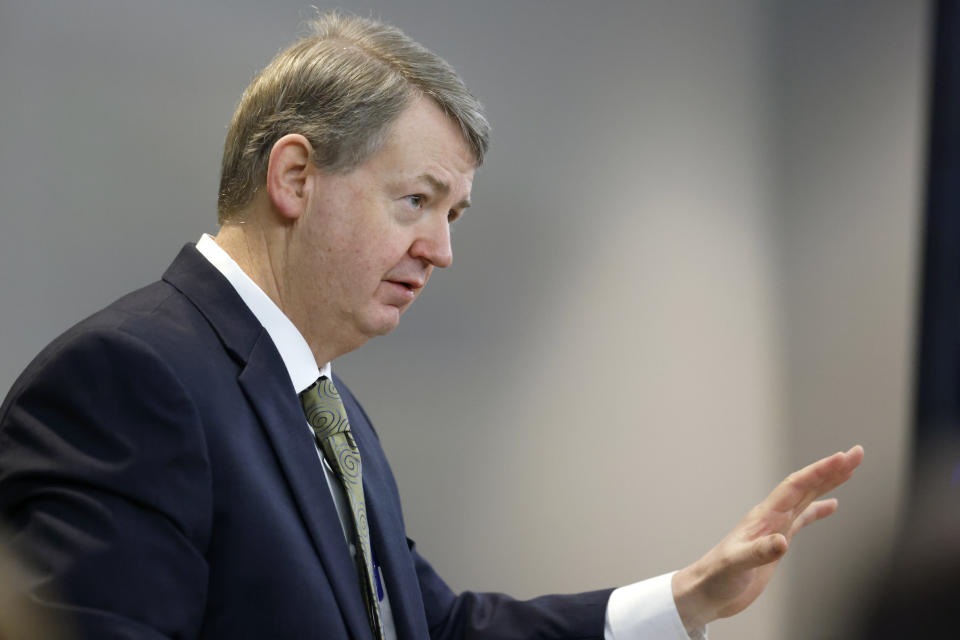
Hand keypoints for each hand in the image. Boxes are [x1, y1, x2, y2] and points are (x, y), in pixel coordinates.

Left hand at [671, 445, 863, 632]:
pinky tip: (832, 505)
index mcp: (763, 517)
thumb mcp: (737, 564)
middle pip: (805, 486)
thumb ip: (759, 552)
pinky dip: (819, 510)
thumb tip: (783, 542)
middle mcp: (771, 517)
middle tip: (856, 453)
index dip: (820, 471)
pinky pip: (803, 519)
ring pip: (806, 498)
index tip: (842, 458)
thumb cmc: (716, 577)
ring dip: (828, 483)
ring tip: (850, 468)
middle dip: (831, 469)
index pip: (795, 486)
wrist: (707, 592)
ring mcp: (775, 528)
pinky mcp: (777, 542)